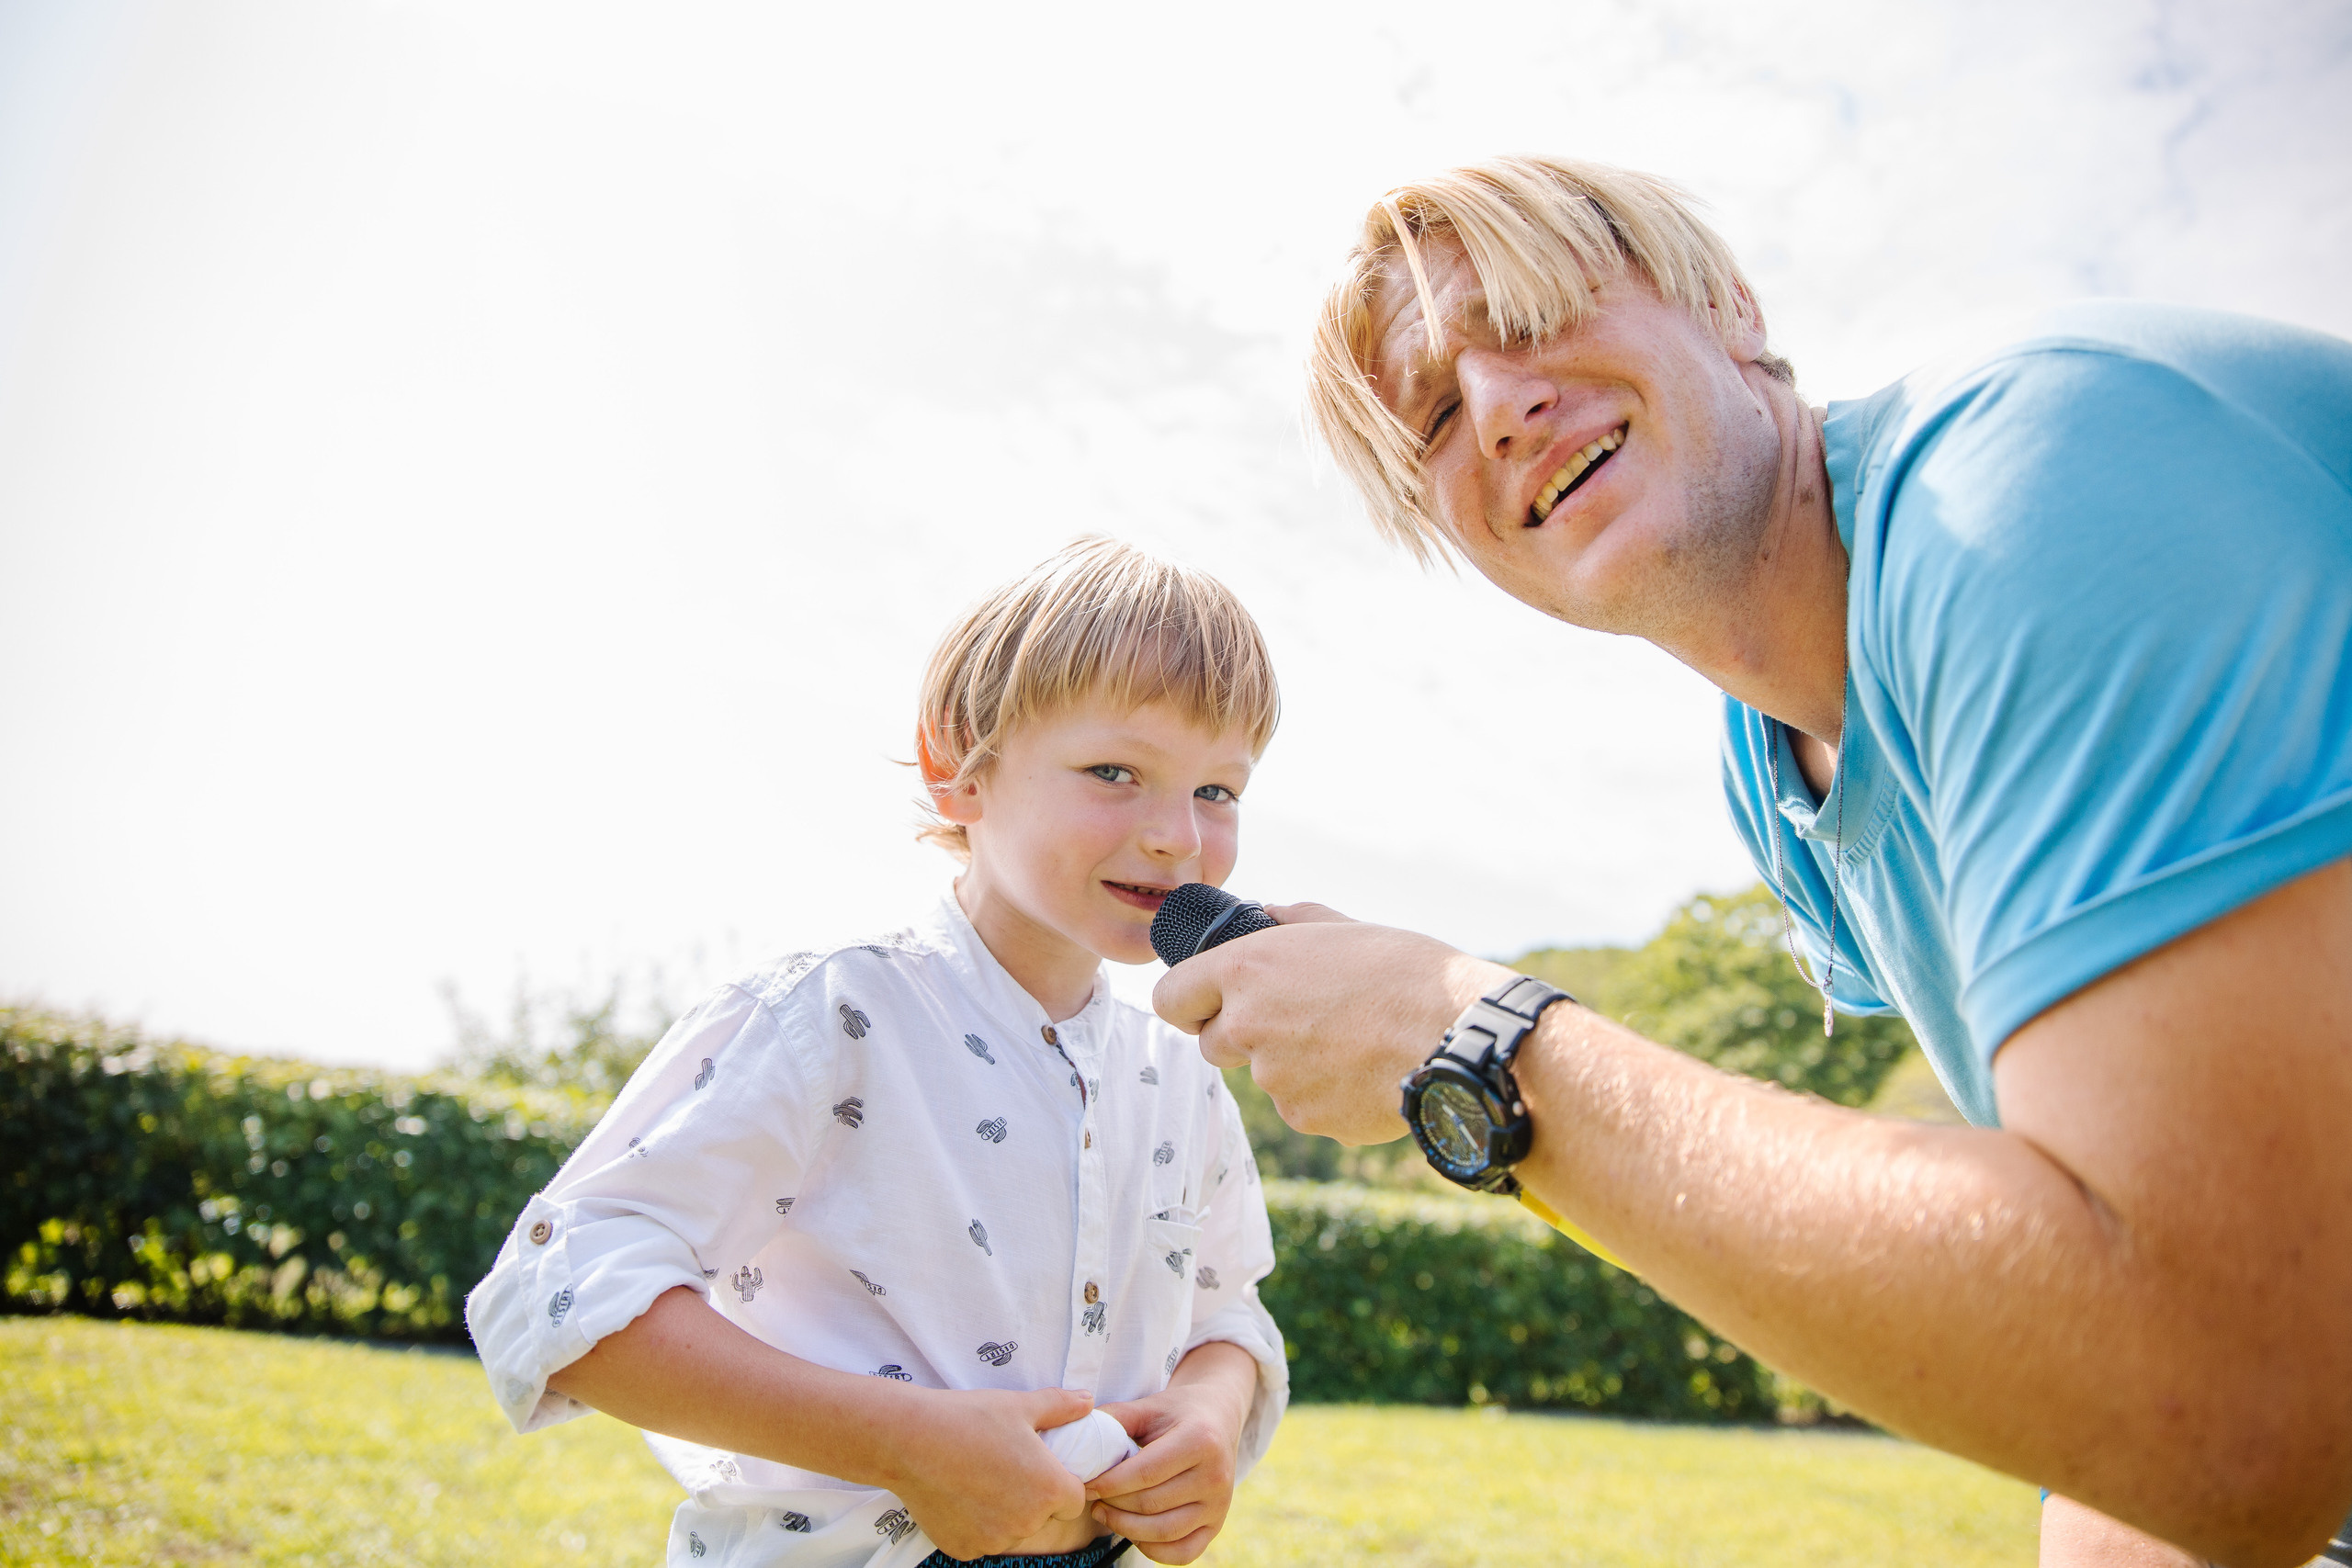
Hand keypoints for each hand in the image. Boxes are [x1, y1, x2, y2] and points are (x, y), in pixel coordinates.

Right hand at [886, 1386, 1092, 1560]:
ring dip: (1004, 1513)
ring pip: (1011, 1530)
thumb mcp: (1020, 1405)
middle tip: (1005, 1467)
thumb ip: (1061, 1406)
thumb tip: (1088, 1401)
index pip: (1074, 1500)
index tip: (1040, 1467)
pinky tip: (958, 1495)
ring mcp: (993, 1540)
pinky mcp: (963, 1549)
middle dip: (1031, 1497)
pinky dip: (974, 1524)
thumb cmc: (969, 1418)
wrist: (909, 1438)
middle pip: (1042, 1517)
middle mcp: (1026, 1523)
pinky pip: (980, 1539)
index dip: (1061, 1483)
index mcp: (1049, 1490)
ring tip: (979, 1478)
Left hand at [1086, 1344, 1257, 1563]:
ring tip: (1104, 1513)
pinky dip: (1152, 1549)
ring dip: (1125, 1528)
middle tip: (1090, 1499)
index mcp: (1200, 1440)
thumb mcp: (1148, 1406)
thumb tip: (1080, 1435)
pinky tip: (1132, 1532)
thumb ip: (1115, 1418)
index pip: (1146, 1473)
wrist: (1218, 1418)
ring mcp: (1219, 1505)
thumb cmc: (1176, 1413)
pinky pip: (1182, 1553)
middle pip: (1152, 1504)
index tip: (1085, 1484)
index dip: (1110, 1483)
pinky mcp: (1217, 1525)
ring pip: (1164, 1532)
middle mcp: (1215, 1475)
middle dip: (1113, 1505)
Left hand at [1152, 903, 1509, 1145]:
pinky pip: (1303, 1107)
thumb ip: (1291, 923)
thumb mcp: (1342, 927)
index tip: (1204, 1004)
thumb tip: (1267, 916)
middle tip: (1297, 1019)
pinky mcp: (1307, 1119)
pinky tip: (1365, 1071)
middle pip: (1213, 1044)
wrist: (1456, 1036)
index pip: (1170, 997)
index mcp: (1246, 971)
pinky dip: (1325, 1094)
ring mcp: (1275, 1080)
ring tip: (1350, 1042)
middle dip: (1243, 1036)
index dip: (1187, 1002)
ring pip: (1265, 1077)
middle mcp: (1248, 1027)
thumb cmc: (1407, 972)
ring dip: (1292, 1065)